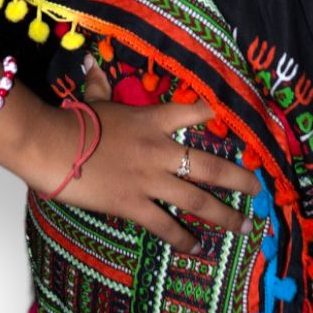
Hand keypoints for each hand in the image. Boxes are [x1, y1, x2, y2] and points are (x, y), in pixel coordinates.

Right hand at [22, 58, 264, 255]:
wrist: (53, 146)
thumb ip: (100, 84)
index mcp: (153, 120)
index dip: (218, 115)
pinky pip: (166, 225)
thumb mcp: (93, 100)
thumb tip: (93, 64)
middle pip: (211, 165)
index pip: (195, 112)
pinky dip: (183, 238)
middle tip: (259, 189)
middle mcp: (160, 150)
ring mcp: (150, 180)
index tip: (239, 121)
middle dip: (240, 178)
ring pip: (198, 199)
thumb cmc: (74, 122)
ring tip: (244, 225)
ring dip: (225, 214)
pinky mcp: (134, 204)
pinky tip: (198, 248)